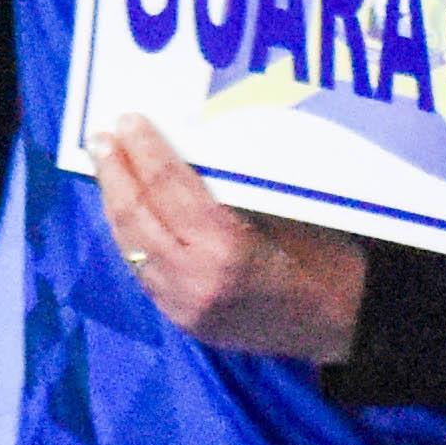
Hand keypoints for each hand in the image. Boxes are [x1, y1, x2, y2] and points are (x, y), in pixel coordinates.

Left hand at [90, 118, 366, 360]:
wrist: (345, 324)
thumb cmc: (327, 255)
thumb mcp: (284, 209)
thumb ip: (227, 188)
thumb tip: (182, 147)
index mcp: (227, 250)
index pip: (169, 189)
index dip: (144, 151)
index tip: (126, 120)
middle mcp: (196, 282)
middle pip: (137, 218)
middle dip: (115, 174)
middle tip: (100, 138)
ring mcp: (185, 309)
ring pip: (132, 248)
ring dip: (115, 204)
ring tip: (106, 167)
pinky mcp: (183, 323)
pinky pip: (144, 271)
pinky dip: (132, 236)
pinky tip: (127, 211)